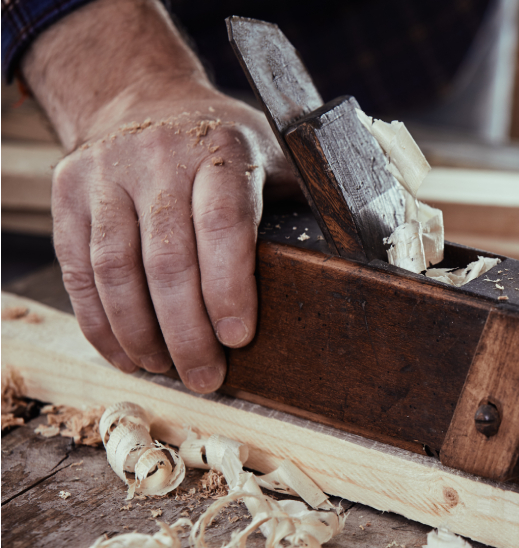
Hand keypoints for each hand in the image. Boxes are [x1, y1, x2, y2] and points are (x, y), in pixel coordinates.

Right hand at [22, 0, 295, 392]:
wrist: (143, 98)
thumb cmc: (224, 147)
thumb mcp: (275, 157)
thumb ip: (301, 205)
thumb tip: (352, 269)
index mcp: (222, 148)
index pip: (223, 225)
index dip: (230, 288)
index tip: (239, 338)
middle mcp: (158, 155)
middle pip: (168, 259)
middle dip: (188, 331)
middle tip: (206, 377)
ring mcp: (105, 172)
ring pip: (115, 269)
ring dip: (140, 333)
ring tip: (165, 370)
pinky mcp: (67, 192)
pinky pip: (78, 268)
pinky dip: (99, 320)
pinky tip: (124, 352)